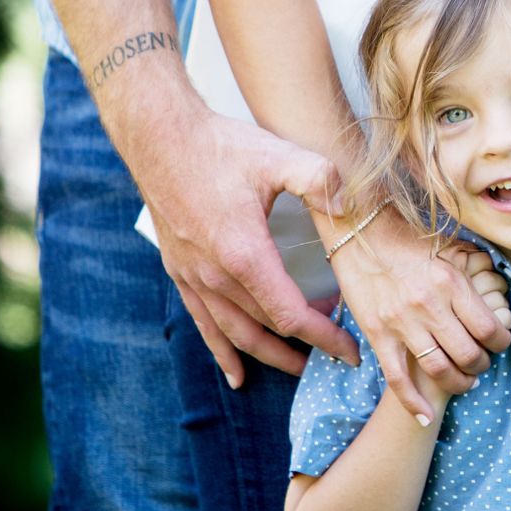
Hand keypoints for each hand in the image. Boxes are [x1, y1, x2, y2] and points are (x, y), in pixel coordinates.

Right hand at [140, 107, 358, 386]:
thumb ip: (319, 179)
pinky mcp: (180, 272)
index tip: (350, 352)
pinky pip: (203, 323)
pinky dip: (222, 351)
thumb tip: (349, 207)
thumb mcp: (278, 156)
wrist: (160, 136)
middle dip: (305, 346)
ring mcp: (194, 277)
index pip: (291, 315)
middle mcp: (216, 275)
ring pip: (235, 334)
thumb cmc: (220, 146)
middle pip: (267, 328)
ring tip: (298, 369)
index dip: (324, 338)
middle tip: (337, 357)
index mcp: (244, 255)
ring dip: (269, 355)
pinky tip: (235, 374)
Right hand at [328, 213, 510, 422]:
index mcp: (451, 282)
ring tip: (464, 381)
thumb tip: (495, 283)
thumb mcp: (448, 246)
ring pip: (440, 370)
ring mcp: (402, 323)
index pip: (490, 329)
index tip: (501, 343)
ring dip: (458, 382)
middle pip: (469, 354)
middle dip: (481, 365)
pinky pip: (399, 379)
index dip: (501, 342)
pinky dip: (414, 403)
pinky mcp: (378, 335)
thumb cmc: (405, 235)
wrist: (359, 230)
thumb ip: (472, 269)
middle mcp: (430, 306)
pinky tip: (426, 416)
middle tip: (481, 363)